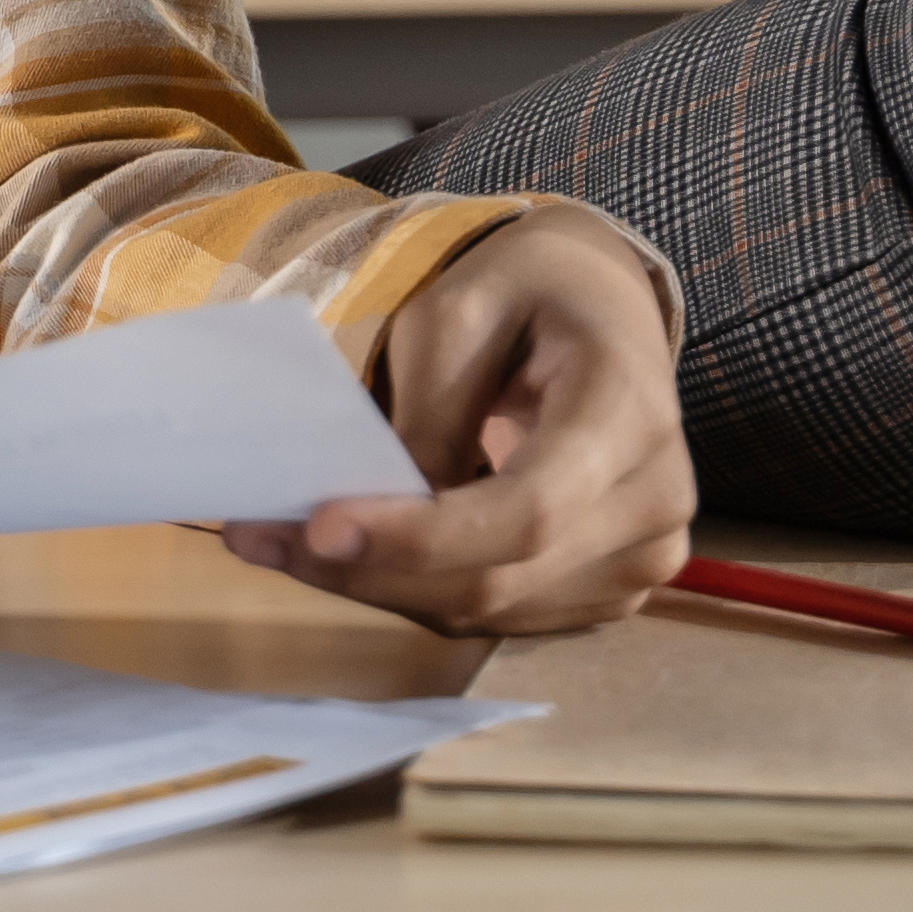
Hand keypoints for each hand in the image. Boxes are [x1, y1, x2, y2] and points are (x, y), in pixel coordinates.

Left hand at [222, 212, 689, 634]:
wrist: (602, 312)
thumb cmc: (528, 295)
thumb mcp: (460, 312)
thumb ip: (428, 415)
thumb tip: (378, 522)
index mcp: (630, 409)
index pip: (528, 510)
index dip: (421, 537)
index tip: (318, 528)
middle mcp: (656, 501)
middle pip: (498, 579)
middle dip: (369, 569)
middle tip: (256, 536)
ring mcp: (644, 558)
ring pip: (489, 612)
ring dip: (378, 587)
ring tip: (282, 542)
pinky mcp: (610, 591)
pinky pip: (499, 616)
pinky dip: (416, 591)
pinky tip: (354, 555)